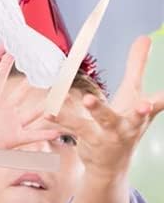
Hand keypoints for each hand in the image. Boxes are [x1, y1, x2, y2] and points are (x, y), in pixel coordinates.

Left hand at [0, 53, 60, 188]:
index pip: (0, 80)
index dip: (6, 65)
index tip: (12, 50)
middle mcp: (3, 113)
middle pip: (21, 94)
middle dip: (33, 85)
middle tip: (48, 72)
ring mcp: (11, 126)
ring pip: (32, 112)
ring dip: (45, 106)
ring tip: (60, 99)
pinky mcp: (14, 140)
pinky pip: (33, 136)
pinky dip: (46, 134)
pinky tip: (59, 131)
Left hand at [53, 36, 163, 179]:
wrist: (110, 165)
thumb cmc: (125, 123)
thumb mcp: (133, 95)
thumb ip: (137, 67)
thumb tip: (145, 36)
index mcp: (140, 116)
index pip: (156, 106)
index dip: (158, 102)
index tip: (157, 101)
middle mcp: (125, 127)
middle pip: (127, 116)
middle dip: (135, 111)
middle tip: (141, 105)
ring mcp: (105, 136)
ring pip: (97, 123)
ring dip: (95, 110)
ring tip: (88, 97)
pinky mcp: (87, 140)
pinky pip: (73, 127)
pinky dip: (61, 119)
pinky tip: (49, 111)